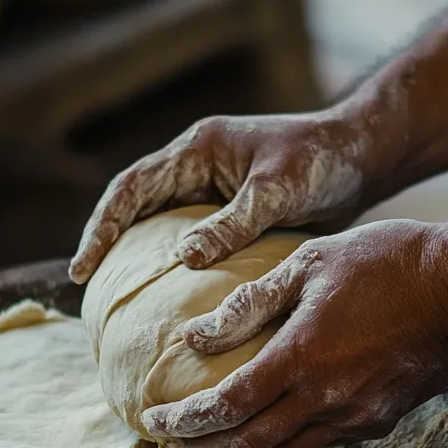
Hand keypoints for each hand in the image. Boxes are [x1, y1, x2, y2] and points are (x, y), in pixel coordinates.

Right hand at [68, 107, 383, 283]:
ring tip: (115, 296)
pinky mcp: (231, 210)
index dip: (102, 226)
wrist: (364, 157)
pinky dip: (171, 264)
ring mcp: (213, 188)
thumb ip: (233, 223)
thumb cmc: (323, 163)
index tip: (83, 267)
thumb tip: (184, 258)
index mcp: (198, 148)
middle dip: (106, 241)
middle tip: (85, 287)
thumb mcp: (277, 192)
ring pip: (158, 222)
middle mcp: (197, 165)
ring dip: (135, 253)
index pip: (132, 187)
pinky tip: (167, 299)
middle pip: (134, 204)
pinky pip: (189, 238)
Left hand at [139, 220, 447, 447]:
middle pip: (245, 445)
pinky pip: (316, 444)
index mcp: (300, 357)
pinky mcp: (377, 422)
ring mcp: (354, 417)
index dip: (183, 423)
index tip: (152, 422)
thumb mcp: (309, 263)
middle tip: (170, 444)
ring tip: (207, 445)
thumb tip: (193, 336)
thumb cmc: (387, 262)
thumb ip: (248, 303)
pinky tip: (264, 429)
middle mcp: (323, 399)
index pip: (224, 408)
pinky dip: (279, 445)